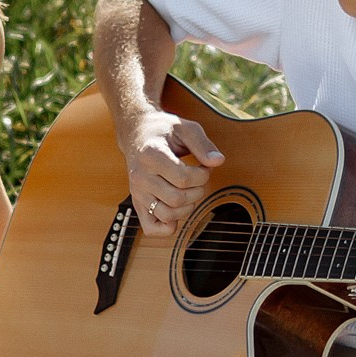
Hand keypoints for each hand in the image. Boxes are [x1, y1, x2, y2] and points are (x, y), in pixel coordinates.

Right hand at [122, 106, 223, 238]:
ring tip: (190, 191)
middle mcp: (140, 176)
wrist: (137, 134)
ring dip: (187, 207)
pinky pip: (151, 228)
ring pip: (167, 215)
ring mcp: (137, 192)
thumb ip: (203, 144)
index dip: (202, 176)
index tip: (204, 167)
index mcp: (151, 155)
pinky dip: (168, 226)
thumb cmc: (164, 131)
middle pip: (177, 199)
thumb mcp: (186, 128)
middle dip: (198, 191)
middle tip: (199, 179)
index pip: (183, 178)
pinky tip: (177, 209)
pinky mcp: (137, 203)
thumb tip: (218, 162)